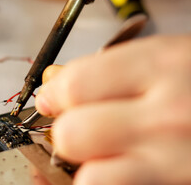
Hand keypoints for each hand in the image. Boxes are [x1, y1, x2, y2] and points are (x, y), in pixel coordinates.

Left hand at [35, 35, 190, 184]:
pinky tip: (119, 168)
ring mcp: (178, 162)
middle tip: (77, 129)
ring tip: (101, 155)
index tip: (51, 100)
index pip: (74, 85)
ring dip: (85, 167)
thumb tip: (53, 84)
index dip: (53, 95)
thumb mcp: (169, 58)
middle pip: (73, 133)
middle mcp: (171, 114)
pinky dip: (106, 181)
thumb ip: (108, 70)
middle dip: (65, 132)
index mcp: (164, 65)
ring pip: (89, 177)